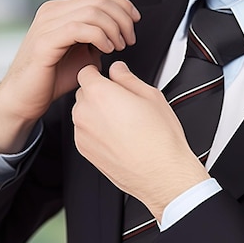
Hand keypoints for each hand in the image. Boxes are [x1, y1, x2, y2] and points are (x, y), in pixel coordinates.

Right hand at [0, 0, 140, 152]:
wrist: (25, 98)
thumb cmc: (53, 79)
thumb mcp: (83, 55)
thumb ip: (97, 39)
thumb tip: (118, 33)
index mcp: (61, 11)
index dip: (123, 6)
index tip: (135, 23)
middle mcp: (52, 12)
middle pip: (99, 0)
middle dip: (122, 19)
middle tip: (128, 40)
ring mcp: (47, 24)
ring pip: (92, 12)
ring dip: (113, 29)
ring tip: (118, 46)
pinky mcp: (45, 41)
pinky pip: (79, 29)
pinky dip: (99, 37)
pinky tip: (106, 49)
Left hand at [72, 62, 210, 220]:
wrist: (161, 173)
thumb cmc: (160, 138)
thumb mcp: (151, 95)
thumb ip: (128, 77)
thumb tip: (118, 70)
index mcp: (100, 94)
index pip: (85, 72)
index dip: (99, 73)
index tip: (108, 78)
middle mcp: (85, 113)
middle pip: (84, 93)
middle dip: (99, 94)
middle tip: (123, 103)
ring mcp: (82, 134)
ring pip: (83, 113)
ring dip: (97, 113)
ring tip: (124, 123)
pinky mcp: (84, 151)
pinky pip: (85, 132)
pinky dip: (96, 131)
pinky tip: (119, 137)